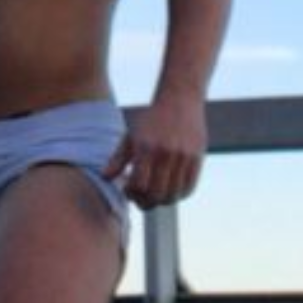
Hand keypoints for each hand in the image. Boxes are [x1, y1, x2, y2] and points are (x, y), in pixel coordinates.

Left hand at [101, 94, 206, 208]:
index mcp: (146, 147)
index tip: (128, 190)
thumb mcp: (130, 135)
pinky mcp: (197, 158)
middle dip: (146, 203)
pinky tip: (169, 188)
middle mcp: (166, 153)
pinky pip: (189, 189)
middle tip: (140, 198)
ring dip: (162, 201)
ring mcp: (184, 157)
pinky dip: (178, 195)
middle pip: (156, 195)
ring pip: (173, 195)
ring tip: (154, 194)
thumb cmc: (151, 120)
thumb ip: (117, 158)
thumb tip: (105, 177)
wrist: (179, 99)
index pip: (139, 185)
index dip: (132, 194)